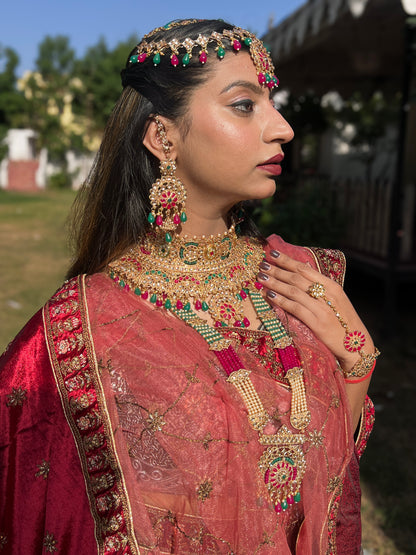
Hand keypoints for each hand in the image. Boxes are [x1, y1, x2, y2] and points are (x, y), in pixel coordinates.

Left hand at [257, 250, 374, 371]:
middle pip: (297, 278)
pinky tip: (269, 295)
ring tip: (261, 278)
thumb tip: (301, 272)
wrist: (357, 345)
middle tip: (262, 265)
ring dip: (275, 283)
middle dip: (277, 270)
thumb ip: (320, 287)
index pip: (305, 269)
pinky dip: (280, 300)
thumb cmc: (343, 321)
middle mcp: (327, 294)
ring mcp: (322, 308)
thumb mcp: (335, 300)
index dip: (288, 260)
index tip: (273, 254)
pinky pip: (295, 308)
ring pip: (293, 291)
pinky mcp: (317, 323)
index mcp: (332, 286)